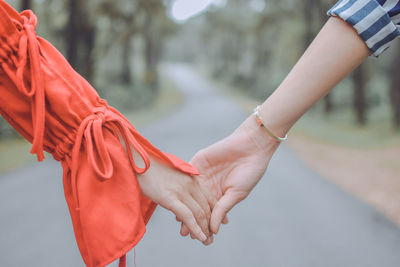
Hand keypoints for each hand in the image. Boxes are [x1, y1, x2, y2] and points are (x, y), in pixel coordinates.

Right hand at [137, 155, 211, 242]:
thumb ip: (181, 183)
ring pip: (199, 214)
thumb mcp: (172, 173)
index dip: (217, 211)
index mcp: (192, 177)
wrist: (137, 160)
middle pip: (206, 207)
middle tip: (212, 237)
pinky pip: (187, 216)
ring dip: (205, 230)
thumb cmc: (151, 167)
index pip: (210, 197)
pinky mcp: (170, 198)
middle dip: (211, 224)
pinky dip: (196, 228)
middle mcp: (190, 184)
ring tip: (207, 241)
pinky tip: (200, 237)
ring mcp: (181, 190)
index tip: (222, 222)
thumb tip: (181, 195)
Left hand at [181, 115, 279, 235]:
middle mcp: (208, 186)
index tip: (196, 237)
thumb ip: (222, 210)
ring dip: (183, 205)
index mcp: (219, 195)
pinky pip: (186, 174)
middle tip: (184, 232)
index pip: (207, 212)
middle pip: (195, 205)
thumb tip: (214, 230)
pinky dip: (180, 184)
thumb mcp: (236, 194)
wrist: (251, 146)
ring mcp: (201, 174)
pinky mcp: (197, 162)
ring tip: (178, 219)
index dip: (202, 224)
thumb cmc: (249, 171)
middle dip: (190, 218)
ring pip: (188, 193)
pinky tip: (175, 195)